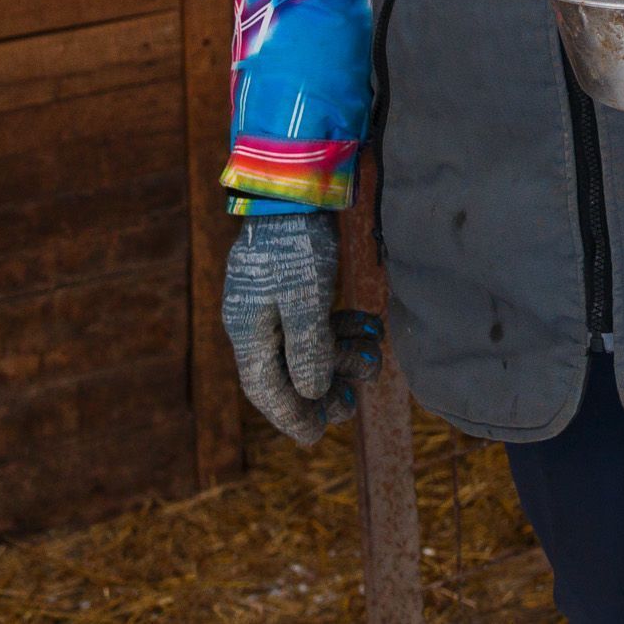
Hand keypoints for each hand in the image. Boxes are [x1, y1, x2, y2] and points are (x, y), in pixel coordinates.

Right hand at [221, 212, 363, 443]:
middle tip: (356, 397)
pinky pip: (316, 321)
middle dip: (324, 389)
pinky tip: (369, 326)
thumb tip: (312, 393)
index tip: (317, 436)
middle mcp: (257, 321)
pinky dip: (342, 329)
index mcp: (249, 330)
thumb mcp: (305, 300)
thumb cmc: (297, 243)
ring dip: (341, 356)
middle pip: (288, 372)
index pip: (265, 389)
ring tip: (374, 354)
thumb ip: (308, 348)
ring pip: (307, 346)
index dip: (291, 416)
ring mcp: (274, 302)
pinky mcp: (294, 283)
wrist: (297, 187)